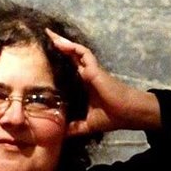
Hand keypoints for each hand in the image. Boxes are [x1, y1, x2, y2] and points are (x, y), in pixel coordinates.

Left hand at [45, 29, 160, 136]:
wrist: (128, 113)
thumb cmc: (112, 117)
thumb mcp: (87, 124)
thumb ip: (74, 127)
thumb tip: (58, 135)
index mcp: (84, 86)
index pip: (68, 70)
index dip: (58, 62)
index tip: (43, 58)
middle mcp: (86, 75)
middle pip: (70, 57)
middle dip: (57, 47)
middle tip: (44, 37)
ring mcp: (91, 70)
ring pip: (75, 52)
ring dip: (62, 43)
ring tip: (49, 34)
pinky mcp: (95, 69)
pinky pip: (83, 53)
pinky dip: (72, 47)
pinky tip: (61, 43)